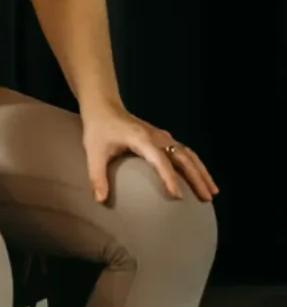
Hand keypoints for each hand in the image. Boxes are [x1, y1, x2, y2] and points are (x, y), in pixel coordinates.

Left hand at [82, 108, 216, 204]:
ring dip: (201, 172)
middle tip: (206, 198)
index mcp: (141, 139)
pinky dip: (196, 165)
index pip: (159, 160)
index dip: (168, 177)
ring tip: (212, 192)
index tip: (177, 196)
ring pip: (188, 154)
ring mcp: (162, 136)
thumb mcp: (93, 152)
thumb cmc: (98, 129)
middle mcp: (157, 136)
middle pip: (183, 157)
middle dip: (196, 177)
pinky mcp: (163, 138)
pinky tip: (201, 178)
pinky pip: (184, 152)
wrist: (103, 106)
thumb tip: (99, 200)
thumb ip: (96, 176)